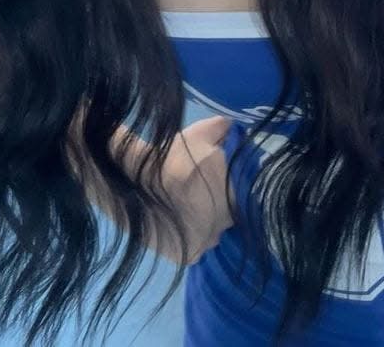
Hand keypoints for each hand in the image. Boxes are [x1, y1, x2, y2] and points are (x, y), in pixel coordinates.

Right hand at [145, 114, 236, 265]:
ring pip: (214, 230)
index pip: (245, 191)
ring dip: (206, 222)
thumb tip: (235, 128)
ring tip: (188, 208)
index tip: (219, 179)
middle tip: (201, 192)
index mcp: (238, 192)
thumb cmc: (175, 159)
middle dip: (220, 202)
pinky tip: (180, 223)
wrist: (138, 187)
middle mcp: (229, 222)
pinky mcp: (191, 256)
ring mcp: (210, 241)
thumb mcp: (202, 132)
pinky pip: (197, 247)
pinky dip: (191, 237)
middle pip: (230, 212)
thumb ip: (225, 129)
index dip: (231, 184)